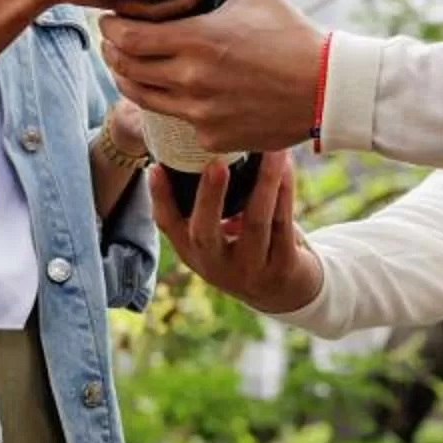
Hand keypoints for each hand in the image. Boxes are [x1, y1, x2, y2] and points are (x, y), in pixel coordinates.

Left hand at [101, 0, 326, 154]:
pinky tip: (177, 89)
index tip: (108, 18)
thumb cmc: (293, 36)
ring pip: (142, 98)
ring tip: (131, 65)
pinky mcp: (211, 136)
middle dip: (112, 52)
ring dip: (130, 79)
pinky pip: (176, 119)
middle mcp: (191, 80)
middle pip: (125, 69)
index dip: (109, 27)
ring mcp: (199, 113)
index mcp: (197, 41)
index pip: (126, 37)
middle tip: (113, 40)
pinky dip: (171, 103)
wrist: (327, 90)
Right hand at [151, 150, 323, 314]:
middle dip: (209, 196)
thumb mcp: (220, 237)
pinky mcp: (283, 268)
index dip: (160, 197)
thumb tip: (202, 148)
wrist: (286, 293)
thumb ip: (209, 206)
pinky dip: (284, 191)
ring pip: (255, 222)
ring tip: (269, 150)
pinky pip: (283, 223)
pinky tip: (286, 166)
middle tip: (215, 163)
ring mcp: (250, 271)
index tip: (155, 167)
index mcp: (195, 253)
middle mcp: (216, 266)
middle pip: (205, 233)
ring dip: (263, 182)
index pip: (168, 226)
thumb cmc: (247, 248)